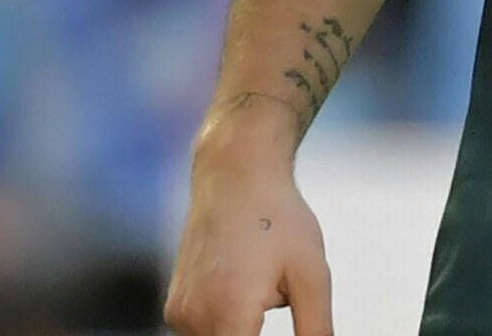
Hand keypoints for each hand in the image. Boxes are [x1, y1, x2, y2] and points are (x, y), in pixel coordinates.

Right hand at [165, 100, 331, 335]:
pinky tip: (241, 282)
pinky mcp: (175, 306)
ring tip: (258, 282)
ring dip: (242, 331)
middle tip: (274, 290)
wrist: (234, 171)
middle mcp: (194, 318)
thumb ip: (316, 331)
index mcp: (228, 314)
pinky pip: (204, 333)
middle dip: (258, 334)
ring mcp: (179, 313)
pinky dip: (226, 322)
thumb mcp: (312, 275)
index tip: (279, 305)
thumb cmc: (276, 215)